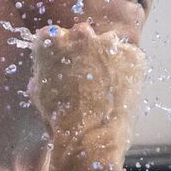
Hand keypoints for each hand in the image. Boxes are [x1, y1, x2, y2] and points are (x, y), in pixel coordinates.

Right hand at [29, 22, 145, 150]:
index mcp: (51, 40)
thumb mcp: (38, 93)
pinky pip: (131, 58)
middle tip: (88, 79)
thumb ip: (42, 72)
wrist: (89, 136)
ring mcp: (108, 43)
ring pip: (109, 45)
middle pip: (84, 36)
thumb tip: (45, 70)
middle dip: (86, 52)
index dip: (63, 52)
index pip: (56, 35)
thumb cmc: (59, 119)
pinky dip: (129, 70)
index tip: (67, 66)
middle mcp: (79, 34)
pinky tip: (121, 90)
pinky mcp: (132, 55)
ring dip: (108, 58)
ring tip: (106, 86)